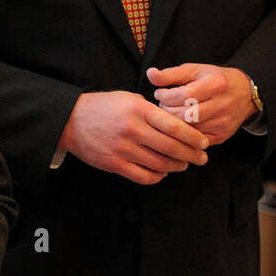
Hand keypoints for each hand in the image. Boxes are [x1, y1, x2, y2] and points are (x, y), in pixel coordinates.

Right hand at [59, 90, 208, 184]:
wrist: (71, 121)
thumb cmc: (102, 107)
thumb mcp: (128, 99)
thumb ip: (151, 111)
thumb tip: (176, 125)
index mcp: (138, 110)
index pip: (174, 126)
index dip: (193, 137)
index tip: (204, 142)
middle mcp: (132, 130)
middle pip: (171, 147)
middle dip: (191, 155)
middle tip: (202, 158)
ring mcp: (123, 149)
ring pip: (160, 164)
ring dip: (176, 166)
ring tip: (183, 164)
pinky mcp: (114, 164)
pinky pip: (143, 176)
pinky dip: (157, 176)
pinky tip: (162, 172)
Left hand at [147, 64, 255, 145]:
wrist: (245, 93)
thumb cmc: (214, 79)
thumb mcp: (194, 70)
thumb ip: (171, 74)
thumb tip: (150, 74)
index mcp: (215, 85)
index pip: (183, 96)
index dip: (165, 96)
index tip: (160, 94)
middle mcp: (221, 105)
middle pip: (184, 116)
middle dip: (167, 111)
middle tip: (164, 106)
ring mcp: (222, 123)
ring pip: (188, 131)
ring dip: (173, 124)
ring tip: (171, 115)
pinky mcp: (220, 136)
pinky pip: (195, 142)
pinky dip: (183, 136)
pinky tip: (179, 128)